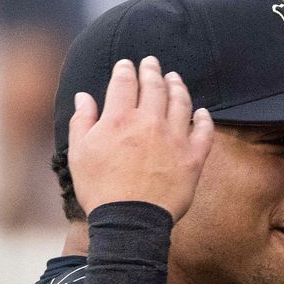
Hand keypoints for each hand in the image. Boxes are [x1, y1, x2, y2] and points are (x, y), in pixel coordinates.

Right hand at [67, 55, 213, 221]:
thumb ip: (82, 120)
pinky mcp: (193, 159)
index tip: (127, 64)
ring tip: (175, 78)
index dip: (126, 69)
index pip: (124, 82)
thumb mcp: (79, 152)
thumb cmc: (99, 188)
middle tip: (152, 63)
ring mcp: (174, 140)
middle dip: (152, 71)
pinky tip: (202, 112)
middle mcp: (149, 123)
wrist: (130, 220)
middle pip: (154, 87)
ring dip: (178, 87)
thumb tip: (84, 96)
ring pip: (180, 103)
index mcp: (118, 118)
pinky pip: (204, 133)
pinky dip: (203, 119)